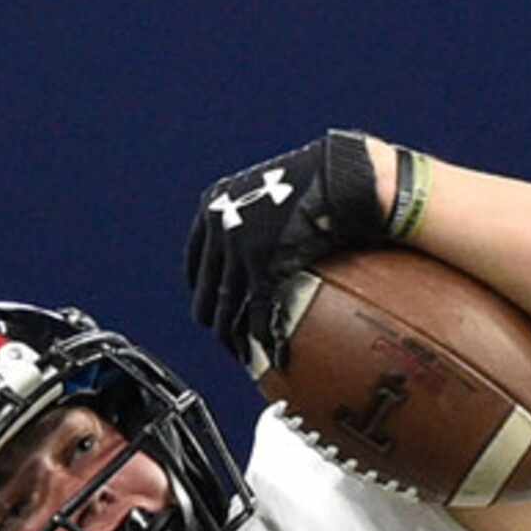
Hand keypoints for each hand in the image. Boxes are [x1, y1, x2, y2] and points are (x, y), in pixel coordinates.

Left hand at [184, 130, 389, 369]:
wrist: (335, 176)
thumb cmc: (314, 181)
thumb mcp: (269, 190)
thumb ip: (253, 213)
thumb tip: (263, 237)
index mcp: (213, 206)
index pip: (195, 259)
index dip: (200, 287)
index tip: (208, 303)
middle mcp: (218, 226)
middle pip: (206, 288)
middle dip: (212, 317)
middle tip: (223, 336)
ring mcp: (238, 247)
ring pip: (226, 305)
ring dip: (232, 335)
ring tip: (240, 353)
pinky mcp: (264, 265)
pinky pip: (256, 309)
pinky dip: (260, 334)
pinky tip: (266, 350)